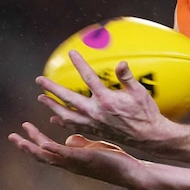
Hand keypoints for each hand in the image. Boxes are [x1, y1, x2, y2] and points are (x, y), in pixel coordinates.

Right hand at [8, 122, 146, 189]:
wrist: (132, 173)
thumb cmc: (114, 161)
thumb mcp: (94, 149)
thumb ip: (79, 144)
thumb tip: (68, 138)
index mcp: (71, 161)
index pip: (47, 152)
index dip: (32, 144)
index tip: (21, 132)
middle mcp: (71, 164)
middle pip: (42, 156)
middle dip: (25, 146)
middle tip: (11, 135)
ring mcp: (77, 163)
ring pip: (49, 156)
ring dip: (33, 146)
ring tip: (21, 136)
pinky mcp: (87, 160)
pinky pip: (67, 155)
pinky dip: (55, 150)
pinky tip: (45, 143)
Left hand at [36, 50, 172, 151]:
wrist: (149, 135)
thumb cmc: (146, 112)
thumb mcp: (139, 92)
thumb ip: (127, 77)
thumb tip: (120, 63)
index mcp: (106, 100)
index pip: (89, 78)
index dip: (80, 64)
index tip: (72, 53)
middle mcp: (96, 112)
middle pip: (69, 99)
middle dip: (52, 88)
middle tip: (39, 80)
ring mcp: (94, 123)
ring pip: (67, 115)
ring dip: (53, 106)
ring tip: (42, 99)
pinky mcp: (95, 131)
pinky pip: (74, 127)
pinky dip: (63, 123)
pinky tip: (56, 119)